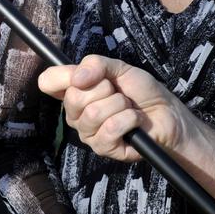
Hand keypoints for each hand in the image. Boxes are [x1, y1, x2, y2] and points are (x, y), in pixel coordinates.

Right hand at [39, 54, 188, 162]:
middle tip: (118, 92)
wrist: (167, 113)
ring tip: (128, 107)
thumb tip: (77, 78)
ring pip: (93, 113)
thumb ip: (96, 65)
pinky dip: (128, 119)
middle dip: (105, 89)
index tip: (85, 75)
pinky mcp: (104, 149)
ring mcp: (88, 133)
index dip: (63, 76)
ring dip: (120, 105)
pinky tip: (134, 121)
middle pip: (73, 97)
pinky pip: (110, 128)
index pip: (47, 82)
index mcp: (74, 91)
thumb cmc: (141, 91)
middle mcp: (76, 114)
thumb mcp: (119, 68)